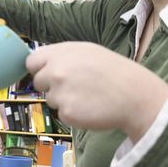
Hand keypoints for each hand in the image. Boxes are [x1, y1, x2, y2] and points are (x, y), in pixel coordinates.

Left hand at [26, 42, 167, 141]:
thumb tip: (44, 65)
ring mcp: (59, 91)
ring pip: (50, 99)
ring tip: (87, 96)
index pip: (32, 61)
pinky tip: (89, 107)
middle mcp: (57, 70)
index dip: (39, 69)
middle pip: (38, 82)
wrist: (136, 96)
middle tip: (74, 87)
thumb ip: (63, 57)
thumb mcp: (89, 52)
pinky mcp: (66, 111)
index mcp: (63, 52)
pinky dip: (73, 114)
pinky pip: (61, 114)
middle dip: (50, 86)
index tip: (49, 75)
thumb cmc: (116, 73)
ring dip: (64, 100)